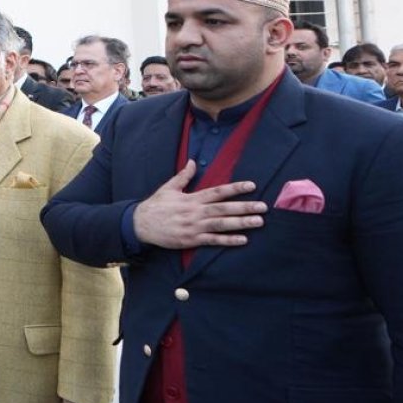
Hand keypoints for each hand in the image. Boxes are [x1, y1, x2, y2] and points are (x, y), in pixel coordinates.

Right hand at [131, 162, 262, 249]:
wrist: (140, 224)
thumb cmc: (155, 206)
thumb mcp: (168, 188)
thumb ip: (183, 175)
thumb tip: (193, 161)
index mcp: (191, 198)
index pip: (217, 191)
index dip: (235, 188)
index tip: (251, 185)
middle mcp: (195, 212)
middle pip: (224, 208)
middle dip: (245, 207)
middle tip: (263, 207)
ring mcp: (194, 227)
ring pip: (222, 224)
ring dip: (241, 223)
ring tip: (258, 221)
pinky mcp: (191, 239)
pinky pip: (213, 240)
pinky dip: (228, 240)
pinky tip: (243, 239)